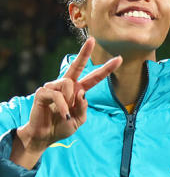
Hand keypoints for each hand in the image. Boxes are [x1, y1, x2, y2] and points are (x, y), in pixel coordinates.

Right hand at [14, 38, 120, 163]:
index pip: (94, 78)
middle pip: (76, 65)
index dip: (106, 69)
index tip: (119, 59)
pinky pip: (58, 95)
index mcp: (78, 91)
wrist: (44, 136)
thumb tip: (82, 93)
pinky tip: (61, 114)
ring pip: (69, 84)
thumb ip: (84, 108)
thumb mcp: (79, 120)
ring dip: (70, 101)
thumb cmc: (61, 127)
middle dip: (84, 52)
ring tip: (64, 112)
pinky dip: (62, 107)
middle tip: (92, 40)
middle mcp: (66, 85)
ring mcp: (53, 87)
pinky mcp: (43, 92)